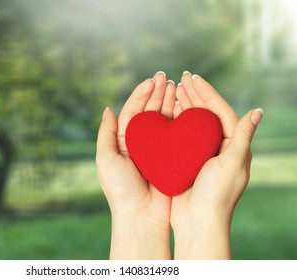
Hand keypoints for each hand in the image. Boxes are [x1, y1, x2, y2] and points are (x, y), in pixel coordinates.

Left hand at [96, 71, 175, 258]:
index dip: (141, 95)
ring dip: (169, 102)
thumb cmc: (120, 189)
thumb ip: (106, 133)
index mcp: (123, 141)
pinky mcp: (171, 157)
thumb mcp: (106, 158)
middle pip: (149, 112)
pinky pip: (175, 135)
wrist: (141, 215)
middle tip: (167, 77)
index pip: (133, 112)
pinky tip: (184, 106)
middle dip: (157, 94)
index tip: (152, 80)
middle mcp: (140, 143)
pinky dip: (179, 120)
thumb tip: (107, 108)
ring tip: (176, 85)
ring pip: (163, 121)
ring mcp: (157, 150)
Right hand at [170, 72, 262, 258]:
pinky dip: (175, 122)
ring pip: (192, 123)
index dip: (207, 93)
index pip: (220, 111)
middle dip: (194, 94)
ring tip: (174, 89)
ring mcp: (201, 153)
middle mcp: (218, 147)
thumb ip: (244, 136)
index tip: (194, 78)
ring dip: (184, 105)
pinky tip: (167, 112)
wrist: (198, 221)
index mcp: (233, 145)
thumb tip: (258, 110)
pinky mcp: (186, 160)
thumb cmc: (217, 194)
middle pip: (206, 114)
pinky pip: (180, 136)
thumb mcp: (233, 162)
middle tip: (181, 77)